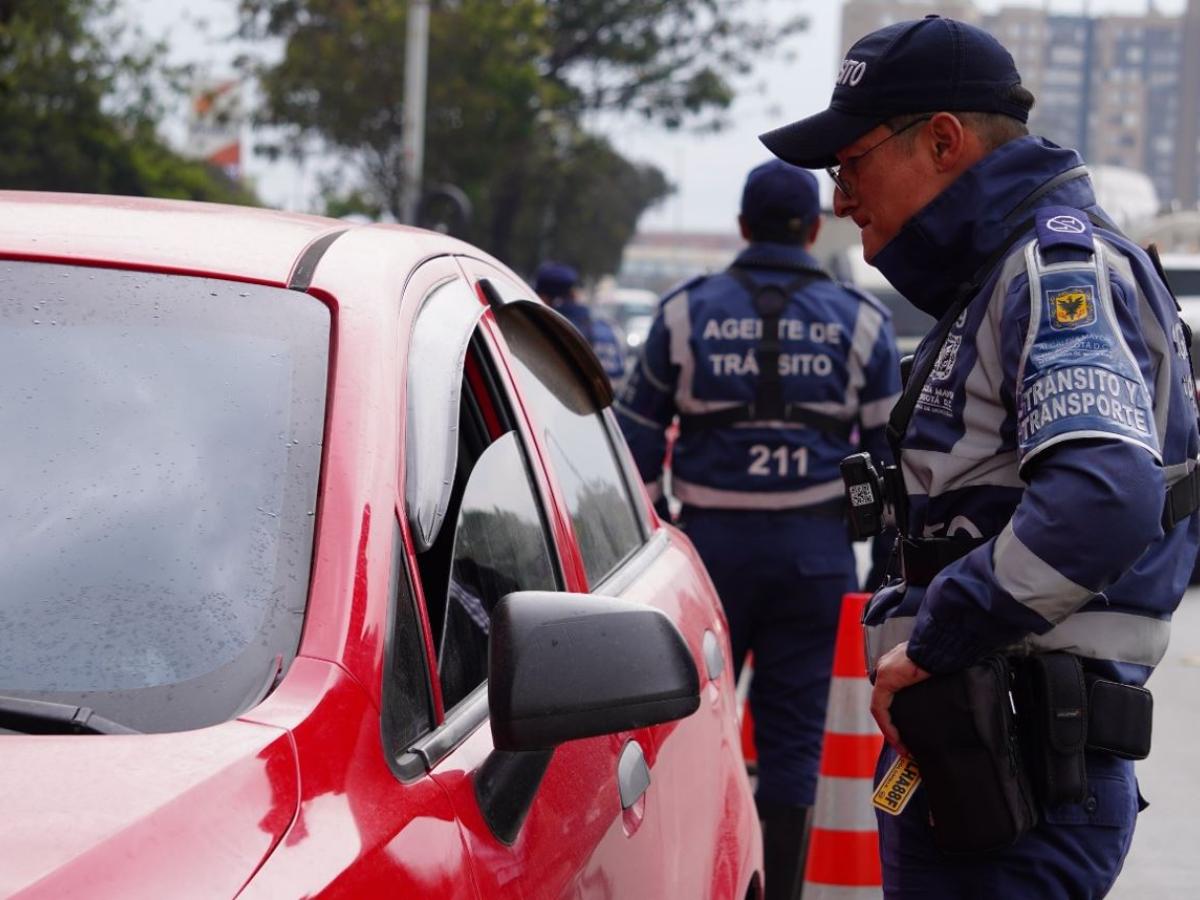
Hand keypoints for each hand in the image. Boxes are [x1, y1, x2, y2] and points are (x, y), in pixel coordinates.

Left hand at [870, 641, 930, 755]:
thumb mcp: (932, 672)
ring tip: (901, 746)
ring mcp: (884, 672)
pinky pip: (880, 708)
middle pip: (884, 701)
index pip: (890, 694)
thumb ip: (926, 682)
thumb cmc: (943, 655)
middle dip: (892, 724)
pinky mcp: (885, 679)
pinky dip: (887, 725)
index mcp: (897, 665)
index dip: (896, 714)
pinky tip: (896, 739)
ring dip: (889, 728)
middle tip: (904, 743)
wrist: (941, 645)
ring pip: (880, 707)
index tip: (907, 730)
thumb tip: (940, 697)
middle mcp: (887, 667)